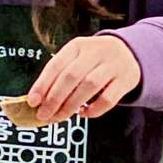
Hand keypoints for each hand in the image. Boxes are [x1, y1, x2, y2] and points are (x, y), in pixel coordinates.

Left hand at [26, 34, 140, 124]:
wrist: (129, 53)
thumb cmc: (94, 60)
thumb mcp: (77, 58)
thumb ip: (59, 75)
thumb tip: (38, 100)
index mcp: (77, 45)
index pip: (56, 64)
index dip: (42, 84)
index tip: (32, 102)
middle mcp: (96, 52)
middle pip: (71, 76)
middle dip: (54, 98)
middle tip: (44, 114)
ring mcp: (113, 65)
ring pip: (89, 86)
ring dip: (71, 105)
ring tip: (60, 117)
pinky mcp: (126, 79)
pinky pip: (108, 99)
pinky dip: (93, 110)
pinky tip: (83, 113)